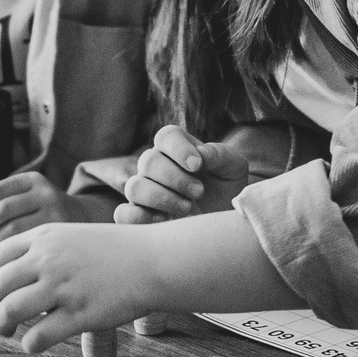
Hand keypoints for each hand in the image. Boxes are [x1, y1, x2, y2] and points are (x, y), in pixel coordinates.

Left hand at [0, 170, 109, 252]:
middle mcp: (46, 194)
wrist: (94, 228)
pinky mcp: (63, 236)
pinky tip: (3, 264)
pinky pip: (26, 247)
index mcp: (33, 182)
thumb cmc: (48, 221)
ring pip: (13, 229)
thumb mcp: (27, 205)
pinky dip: (8, 256)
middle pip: (2, 209)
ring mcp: (57, 214)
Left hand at [0, 223, 157, 350]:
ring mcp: (63, 287)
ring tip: (6, 331)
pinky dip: (28, 344)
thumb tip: (7, 274)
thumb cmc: (115, 251)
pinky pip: (38, 336)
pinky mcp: (80, 314)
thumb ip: (41, 250)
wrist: (154, 260)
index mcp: (43, 237)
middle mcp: (48, 260)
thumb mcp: (71, 236)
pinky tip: (32, 343)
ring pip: (8, 311)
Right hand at [113, 125, 249, 224]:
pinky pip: (123, 214)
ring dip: (161, 197)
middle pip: (148, 161)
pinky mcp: (141, 215)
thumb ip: (220, 155)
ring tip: (188, 208)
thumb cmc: (227, 188)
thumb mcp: (233, 167)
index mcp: (177, 147)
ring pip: (134, 187)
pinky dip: (139, 217)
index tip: (197, 165)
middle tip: (199, 191)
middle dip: (175, 178)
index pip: (166, 136)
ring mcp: (145, 191)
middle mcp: (156, 166)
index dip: (178, 149)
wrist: (225, 220)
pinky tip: (164, 220)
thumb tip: (201, 154)